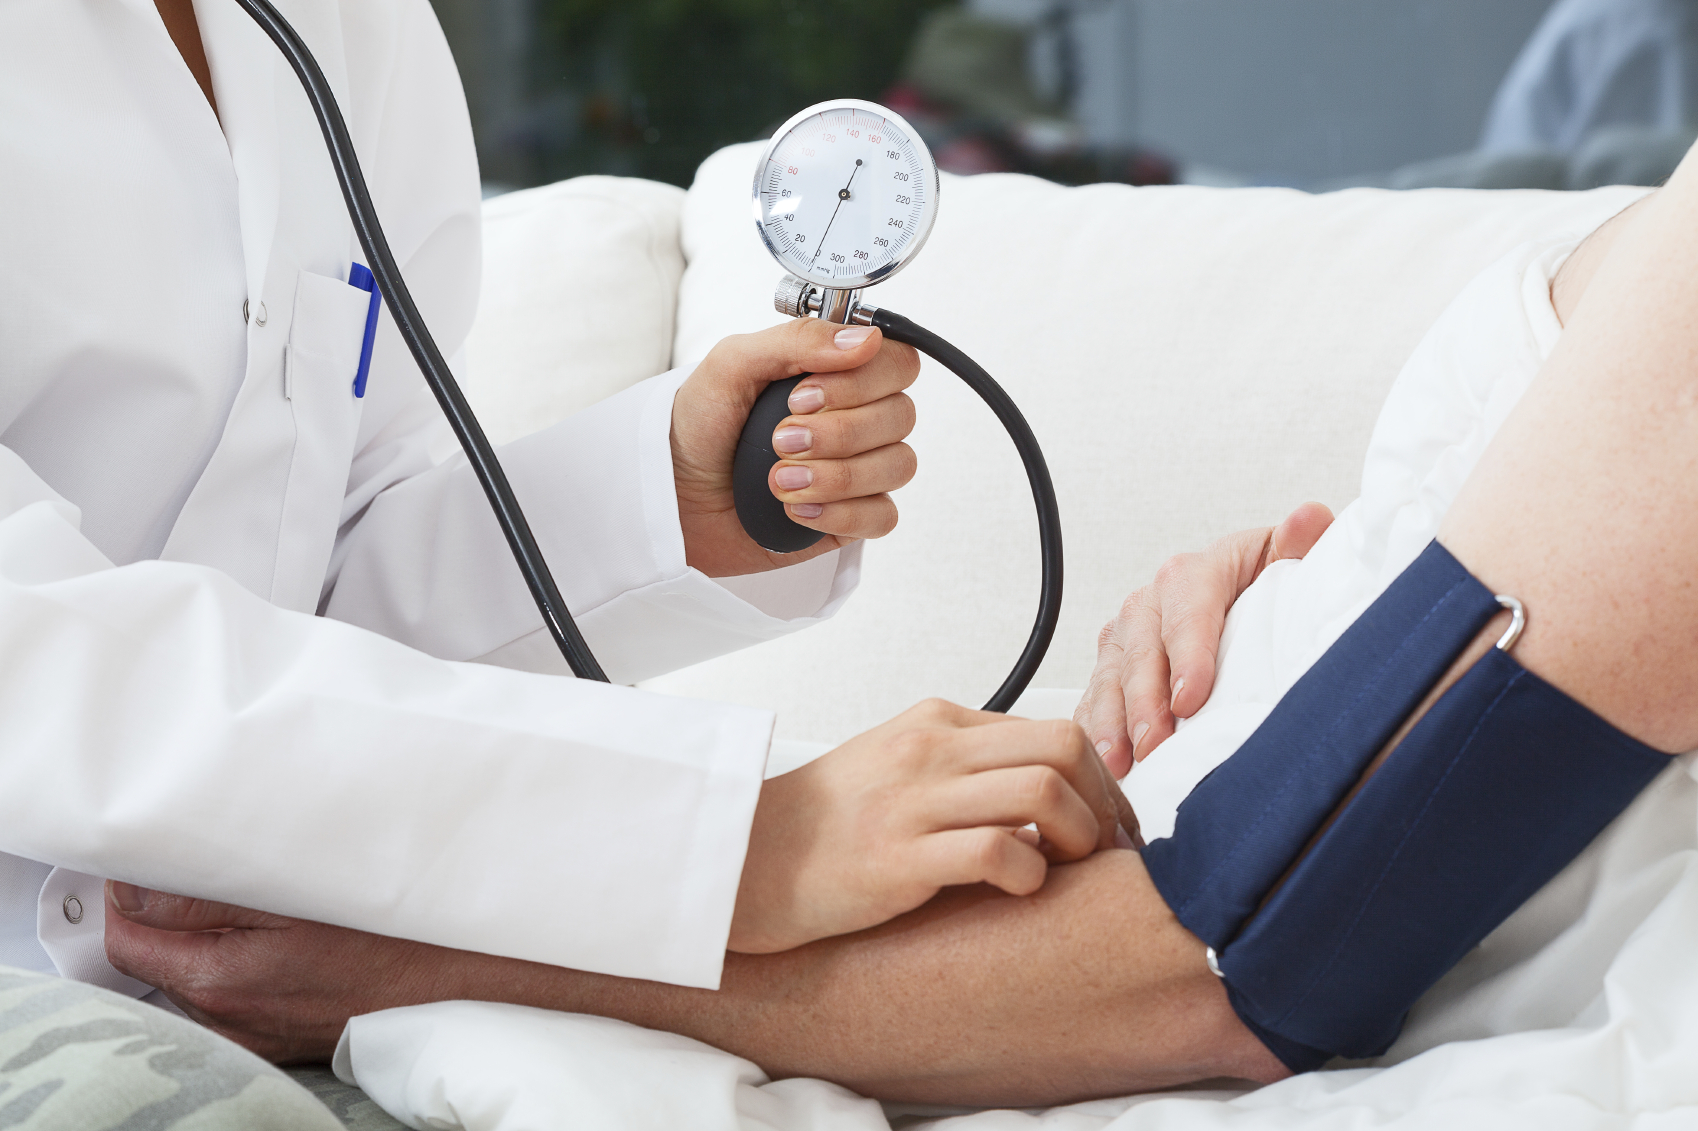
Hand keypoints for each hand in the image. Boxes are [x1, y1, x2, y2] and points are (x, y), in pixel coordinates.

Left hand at [104, 883, 454, 1062]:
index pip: (127, 938)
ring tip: (248, 911)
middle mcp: (221, 1018)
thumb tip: (135, 892)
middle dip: (165, 918)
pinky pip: (221, 1002)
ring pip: (187, 980)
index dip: (129, 897)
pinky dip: (227, 970)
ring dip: (199, 944)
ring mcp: (244, 1036)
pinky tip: (266, 948)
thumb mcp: (290, 899)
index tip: (151, 868)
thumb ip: (203, 898)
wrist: (441, 988)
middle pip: (154, 960)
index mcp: (216, 979)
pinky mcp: (267, 1043)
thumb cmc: (379, 938)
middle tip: (207, 878)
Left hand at [671, 319, 919, 576]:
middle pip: (901, 415)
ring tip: (779, 481)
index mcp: (837, 372)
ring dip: (837, 475)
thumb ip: (796, 341)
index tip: (802, 396)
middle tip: (779, 440)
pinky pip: (883, 516)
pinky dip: (842, 513)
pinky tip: (797, 510)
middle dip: (838, 432)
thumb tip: (866, 339)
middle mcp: (858, 417)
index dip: (861, 382)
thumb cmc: (699, 427)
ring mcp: (860, 469)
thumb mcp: (731, 365)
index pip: (898, 363)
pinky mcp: (852, 518)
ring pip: (898, 466)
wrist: (672, 497)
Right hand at [728, 699, 1139, 953]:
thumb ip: (964, 765)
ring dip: (1080, 837)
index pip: (1053, 729)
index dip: (1100, 781)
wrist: (745, 859)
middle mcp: (930, 750)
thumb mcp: (897, 765)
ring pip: (1043, 793)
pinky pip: (998, 852)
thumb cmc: (825, 825)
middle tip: (1108, 852)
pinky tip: (1020, 891)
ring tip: (1070, 870)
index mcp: (936, 723)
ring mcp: (914, 801)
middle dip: (1105, 804)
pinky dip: (1030, 874)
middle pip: (1064, 748)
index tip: (1111, 826)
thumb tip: (1043, 790)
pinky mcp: (898, 858)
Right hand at [1077, 503, 1334, 776]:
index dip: (1188, 656)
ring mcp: (1126, 636)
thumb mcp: (1289, 564)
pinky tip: (1101, 763)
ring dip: (1111, 721)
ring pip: (1110, 676)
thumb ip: (1300, 546)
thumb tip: (1309, 518)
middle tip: (1154, 744)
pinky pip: (1094, 698)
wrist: (1244, 597)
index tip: (1191, 699)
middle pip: (1141, 651)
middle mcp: (1151, 602)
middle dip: (1144, 702)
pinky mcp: (1112, 668)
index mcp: (1195, 572)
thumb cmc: (1267, 586)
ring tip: (1119, 762)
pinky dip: (1095, 731)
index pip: (1187, 610)